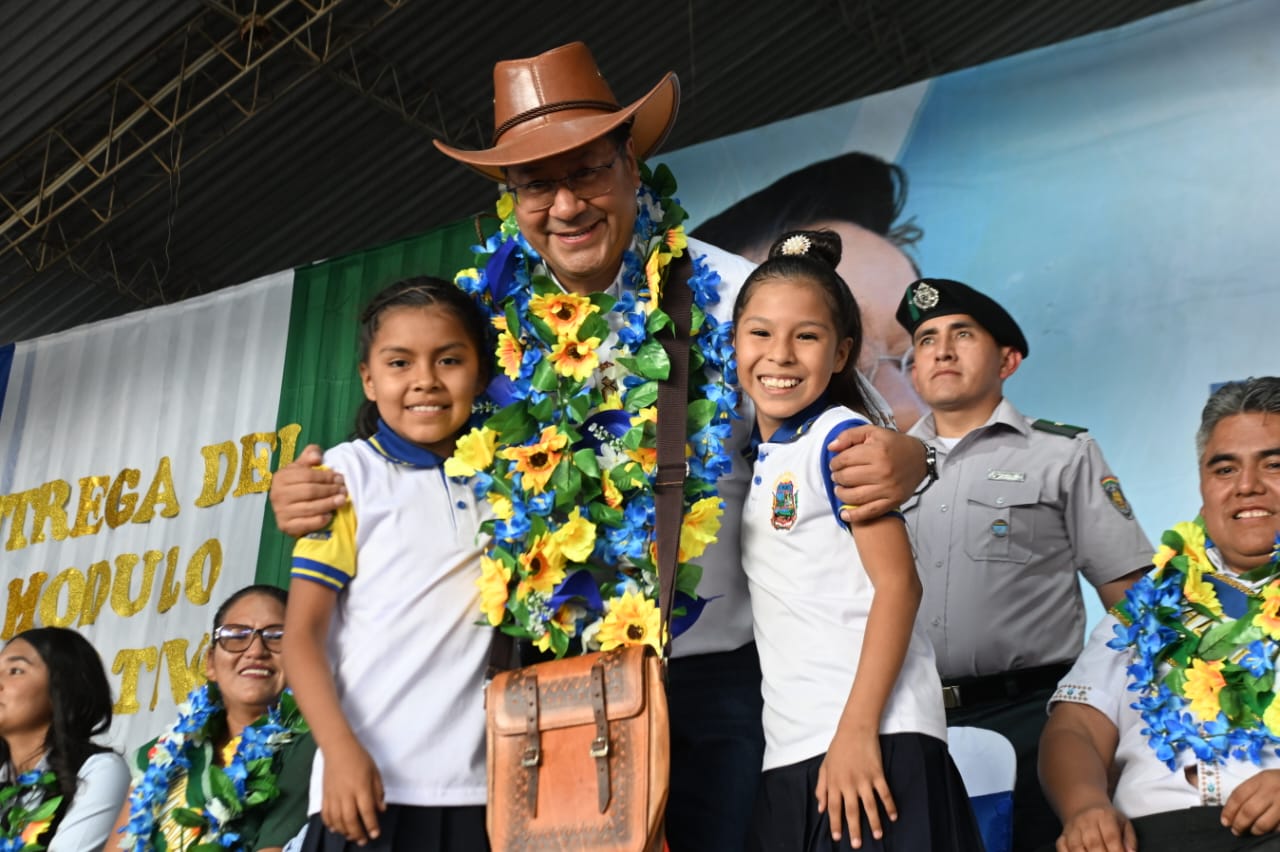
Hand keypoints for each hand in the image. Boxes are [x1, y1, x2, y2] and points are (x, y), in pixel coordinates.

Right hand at [269, 444, 345, 536]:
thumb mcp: (302, 465)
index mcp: (281, 477)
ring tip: (342, 500)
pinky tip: (329, 516)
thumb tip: (317, 457)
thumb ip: (310, 455)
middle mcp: (277, 494)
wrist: (288, 506)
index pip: (307, 476)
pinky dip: (319, 520)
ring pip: (309, 508)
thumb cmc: (299, 482)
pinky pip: (305, 524)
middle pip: (309, 491)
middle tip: (344, 490)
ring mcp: (280, 512)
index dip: (326, 476)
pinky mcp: (285, 526)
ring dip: (328, 504)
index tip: (340, 478)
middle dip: (330, 490)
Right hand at [321, 737, 384, 844]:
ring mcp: (333, 795)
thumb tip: (381, 809)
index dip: (371, 825)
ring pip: (337, 820)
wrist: (338, 747)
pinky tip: (335, 829)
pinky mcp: (324, 794)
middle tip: (363, 841)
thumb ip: (378, 791)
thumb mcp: (375, 772)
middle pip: (350, 819)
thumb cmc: (359, 758)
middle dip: (357, 833)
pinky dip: (330, 824)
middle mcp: (346, 794)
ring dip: (344, 831)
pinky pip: (326, 813)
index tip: (375, 834)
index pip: (367, 811)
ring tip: (351, 836)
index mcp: (361, 787)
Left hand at [815, 725, 895, 847]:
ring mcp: (864, 779)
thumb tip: (820, 808)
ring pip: (869, 805)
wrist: (855, 729)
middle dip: (854, 829)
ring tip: (877, 836)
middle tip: (857, 844)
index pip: (833, 807)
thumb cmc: (838, 748)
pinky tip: (893, 816)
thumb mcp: (825, 766)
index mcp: (834, 782)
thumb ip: (821, 787)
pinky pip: (884, 793)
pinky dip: (889, 805)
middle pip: (851, 810)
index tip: (837, 837)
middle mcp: (848, 783)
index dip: (835, 823)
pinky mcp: (877, 773)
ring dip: (874, 821)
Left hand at [828, 425, 926, 522]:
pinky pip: (869, 512)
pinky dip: (854, 515)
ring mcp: (888, 488)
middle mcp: (883, 471)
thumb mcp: (872, 432)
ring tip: (840, 489)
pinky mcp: (893, 501)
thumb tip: (831, 447)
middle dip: (836, 477)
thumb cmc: (895, 445)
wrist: (920, 459)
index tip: (835, 464)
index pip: (844, 460)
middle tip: (837, 475)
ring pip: (854, 496)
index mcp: (877, 452)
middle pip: (847, 478)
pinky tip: (844, 514)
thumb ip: (849, 436)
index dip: (835, 463)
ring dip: (841, 494)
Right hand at [1056, 803, 1135, 851]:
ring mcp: (1072, 828)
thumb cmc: (1107, 818)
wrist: (1084, 805)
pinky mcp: (1062, 835)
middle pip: (1093, 843)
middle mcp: (1086, 821)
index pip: (1111, 837)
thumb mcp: (1123, 822)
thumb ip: (1130, 839)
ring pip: (1076, 846)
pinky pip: (1062, 847)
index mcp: (1104, 816)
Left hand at [1222, 769, 1279, 835]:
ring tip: (1251, 831)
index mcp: (1261, 780)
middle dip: (1239, 824)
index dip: (1229, 811)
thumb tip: (1232, 810)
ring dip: (1254, 830)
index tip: (1225, 821)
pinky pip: (1278, 828)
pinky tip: (1267, 831)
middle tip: (1236, 831)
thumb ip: (1250, 790)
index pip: (1238, 796)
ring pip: (1263, 823)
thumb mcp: (1264, 779)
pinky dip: (1270, 832)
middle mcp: (1272, 791)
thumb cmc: (1279, 781)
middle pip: (1249, 811)